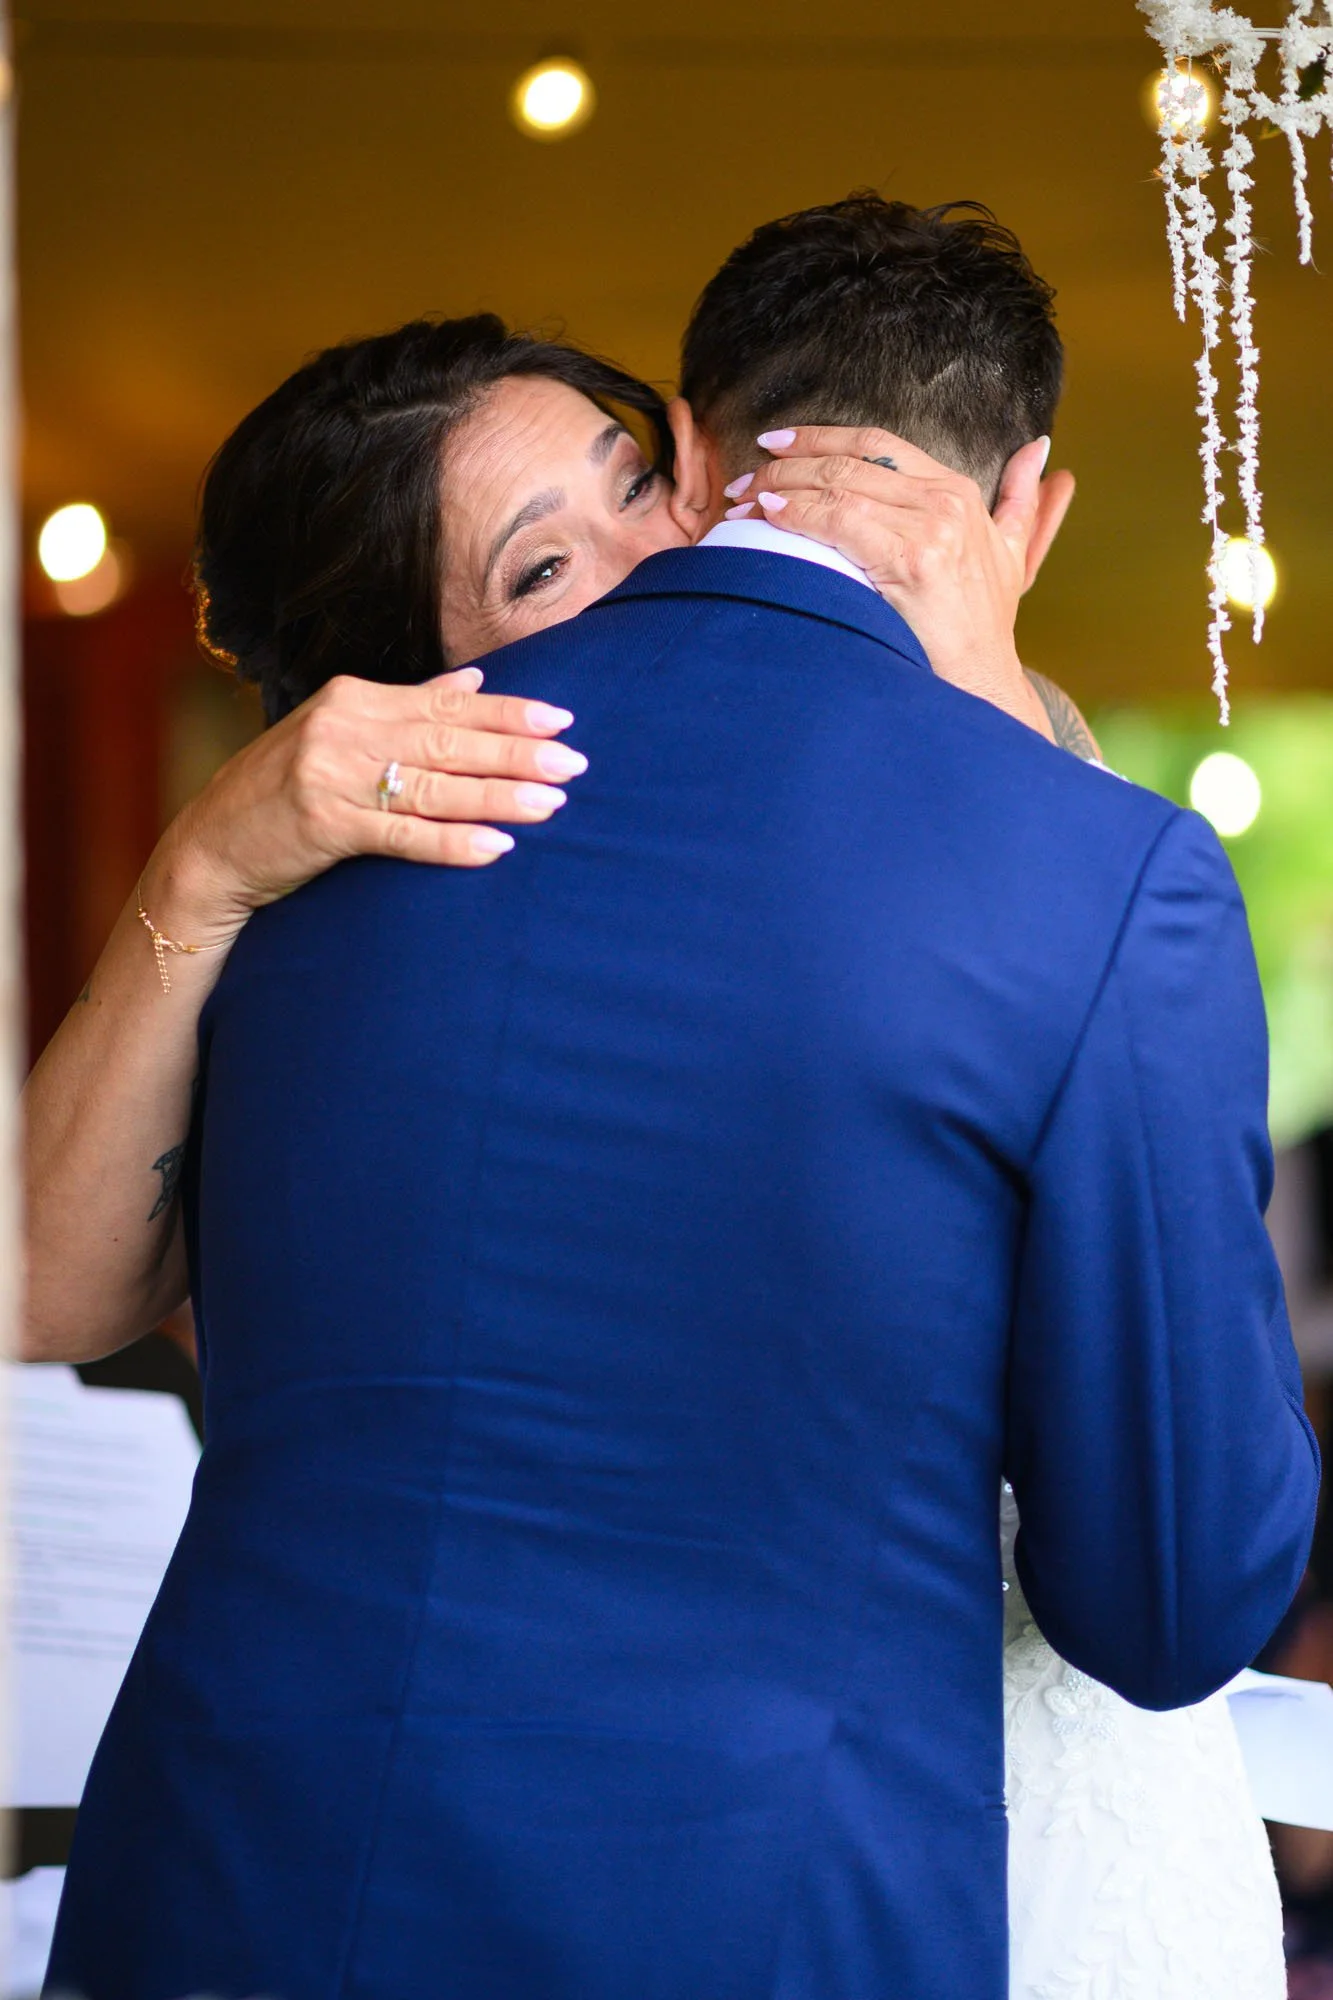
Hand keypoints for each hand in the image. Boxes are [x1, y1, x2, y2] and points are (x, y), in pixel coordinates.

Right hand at [149, 668, 586, 938]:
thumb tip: (475, 679)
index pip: (447, 703)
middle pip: (449, 740)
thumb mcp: (339, 733)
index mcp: (353, 698)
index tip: (561, 720)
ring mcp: (332, 777)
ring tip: (552, 802)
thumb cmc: (282, 791)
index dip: (508, 712)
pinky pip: (404, 834)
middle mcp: (344, 729)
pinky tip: (497, 846)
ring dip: (499, 794)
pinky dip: (453, 841)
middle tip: (574, 762)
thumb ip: (408, 707)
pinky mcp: (324, 826)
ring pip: (435, 785)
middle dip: (517, 752)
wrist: (211, 845)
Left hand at [722, 427, 1075, 738]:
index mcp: (959, 492)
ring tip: (744, 498)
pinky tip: (769, 516)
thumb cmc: (982, 629)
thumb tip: (1041, 448)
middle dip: (789, 463)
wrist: (980, 685)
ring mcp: (931, 529)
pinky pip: (838, 521)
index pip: (877, 445)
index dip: (821, 437)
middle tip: (745, 476)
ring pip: (838, 487)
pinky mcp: (912, 560)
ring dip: (782, 488)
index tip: (777, 445)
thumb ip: (1021, 501)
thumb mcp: (1011, 555)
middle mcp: (947, 501)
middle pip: (851, 462)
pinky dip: (798, 515)